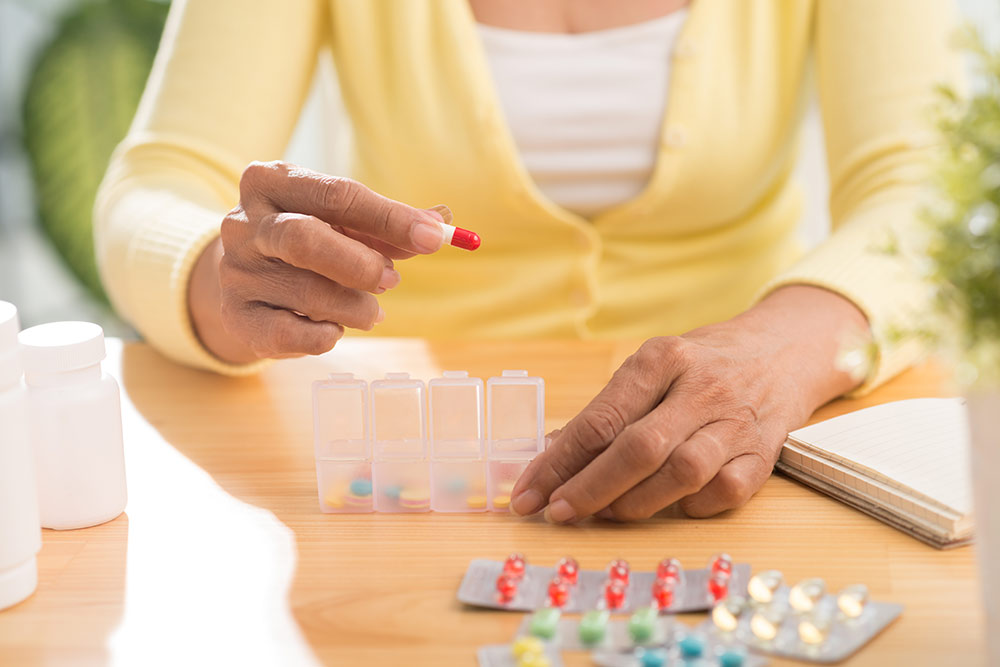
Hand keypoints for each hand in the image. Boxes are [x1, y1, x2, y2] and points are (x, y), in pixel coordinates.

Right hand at [189, 161, 447, 362]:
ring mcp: (235, 271)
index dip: (391, 218)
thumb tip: (443, 222)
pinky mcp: (237, 317)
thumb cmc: (310, 242)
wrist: (247, 279)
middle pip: (304, 239)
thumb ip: (391, 225)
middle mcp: (245, 223)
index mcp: (273, 181)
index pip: (337, 194)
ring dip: (354, 307)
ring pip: (306, 293)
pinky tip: (334, 328)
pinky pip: (290, 334)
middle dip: (361, 264)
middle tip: (393, 281)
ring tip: (371, 311)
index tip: (434, 238)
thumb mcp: (346, 224)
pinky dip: (325, 336)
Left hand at [509, 285, 871, 521]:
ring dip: (634, 503)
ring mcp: (737, 422)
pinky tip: (668, 504)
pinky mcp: (764, 454)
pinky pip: (722, 493)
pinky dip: (688, 506)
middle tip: (558, 512)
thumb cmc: (700, 364)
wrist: (783, 351)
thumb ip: (605, 412)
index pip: (601, 418)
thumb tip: (548, 459)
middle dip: (590, 489)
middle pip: (639, 449)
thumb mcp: (650, 369)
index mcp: (662, 358)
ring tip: (604, 511)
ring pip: (681, 474)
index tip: (528, 494)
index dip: (559, 462)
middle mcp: (702, 387)